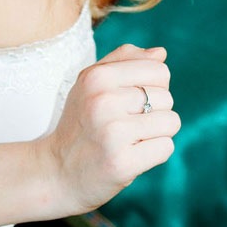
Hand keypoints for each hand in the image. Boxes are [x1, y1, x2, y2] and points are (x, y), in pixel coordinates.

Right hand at [38, 44, 180, 215]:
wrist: (56, 173)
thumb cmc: (80, 122)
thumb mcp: (92, 82)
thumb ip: (125, 60)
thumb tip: (161, 53)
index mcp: (98, 76)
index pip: (159, 70)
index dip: (154, 86)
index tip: (132, 101)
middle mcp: (104, 101)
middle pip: (167, 97)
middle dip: (154, 111)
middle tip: (126, 124)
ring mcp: (113, 133)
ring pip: (171, 122)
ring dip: (157, 133)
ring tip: (130, 139)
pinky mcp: (122, 163)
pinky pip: (166, 147)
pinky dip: (155, 153)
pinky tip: (132, 155)